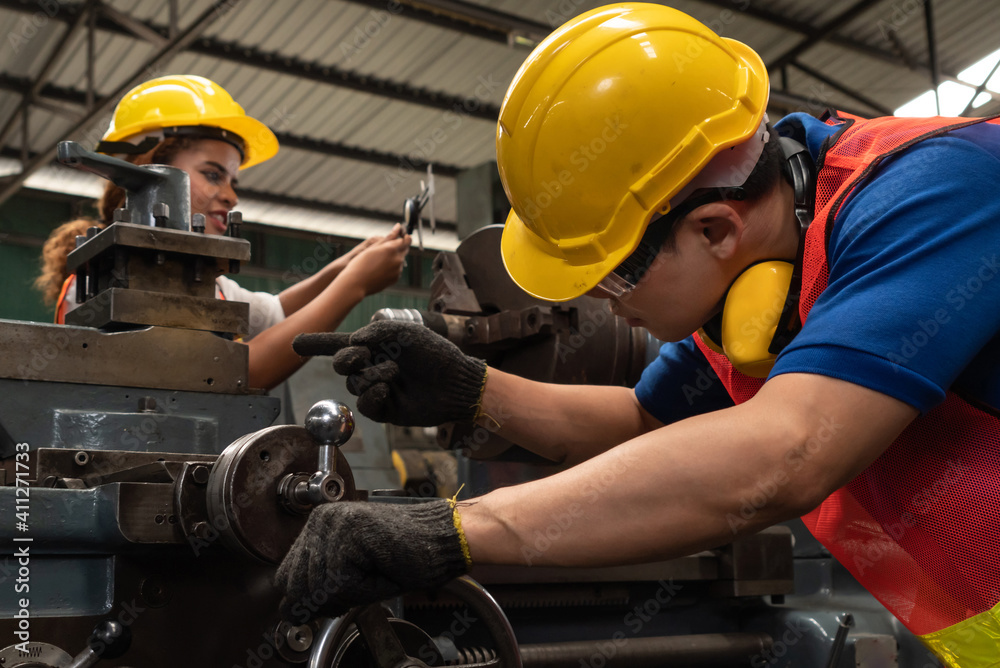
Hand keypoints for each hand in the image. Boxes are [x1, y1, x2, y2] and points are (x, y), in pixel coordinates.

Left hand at [275, 500, 469, 623]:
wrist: (442, 541)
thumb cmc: (404, 557)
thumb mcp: (352, 577)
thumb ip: (318, 588)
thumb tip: (288, 610)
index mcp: (318, 526)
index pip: (286, 576)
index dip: (310, 599)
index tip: (338, 599)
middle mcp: (321, 520)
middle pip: (297, 584)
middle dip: (328, 599)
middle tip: (363, 586)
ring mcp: (335, 522)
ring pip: (320, 586)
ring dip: (352, 593)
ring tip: (376, 573)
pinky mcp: (350, 532)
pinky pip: (341, 582)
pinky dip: (364, 588)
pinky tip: (382, 571)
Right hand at [292, 321, 486, 425]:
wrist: (456, 382)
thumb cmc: (435, 353)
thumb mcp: (405, 333)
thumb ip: (376, 332)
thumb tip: (351, 342)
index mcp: (376, 346)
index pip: (339, 344)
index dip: (316, 344)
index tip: (295, 343)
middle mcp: (373, 366)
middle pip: (342, 364)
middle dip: (347, 358)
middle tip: (362, 354)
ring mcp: (378, 388)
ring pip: (355, 384)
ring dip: (371, 375)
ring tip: (395, 372)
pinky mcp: (385, 410)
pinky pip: (365, 405)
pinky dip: (373, 395)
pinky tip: (388, 389)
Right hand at [338, 228, 410, 295]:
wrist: (356, 283)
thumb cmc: (360, 263)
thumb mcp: (373, 247)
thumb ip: (388, 237)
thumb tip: (398, 227)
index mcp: (391, 249)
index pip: (405, 240)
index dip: (404, 237)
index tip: (402, 235)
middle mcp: (397, 260)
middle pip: (405, 249)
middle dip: (400, 246)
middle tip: (389, 246)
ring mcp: (397, 270)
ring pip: (400, 260)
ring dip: (395, 257)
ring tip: (380, 259)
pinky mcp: (396, 278)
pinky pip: (397, 269)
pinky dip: (392, 266)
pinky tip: (380, 268)